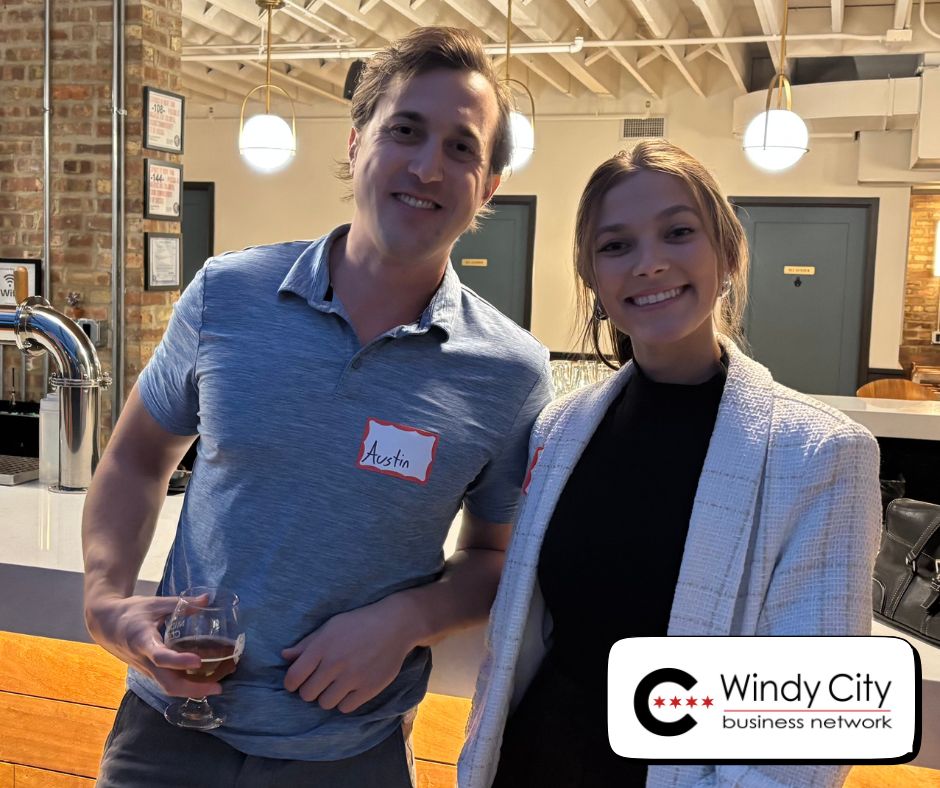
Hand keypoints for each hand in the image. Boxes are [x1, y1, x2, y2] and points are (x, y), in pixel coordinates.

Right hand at [84, 593, 222, 697]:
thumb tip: (208, 598)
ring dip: (191, 690)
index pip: (161, 656)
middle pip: (167, 683)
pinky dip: (185, 686)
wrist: (106, 625)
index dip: (179, 661)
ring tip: (216, 686)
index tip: (198, 661)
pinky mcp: (149, 672)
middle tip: (218, 687)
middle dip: (193, 689)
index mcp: (143, 641)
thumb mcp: (155, 603)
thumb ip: (182, 603)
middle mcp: (144, 660)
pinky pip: (167, 683)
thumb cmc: (131, 612)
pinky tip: (203, 681)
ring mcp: (146, 669)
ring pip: (168, 687)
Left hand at [282, 595, 420, 713]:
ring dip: (328, 696)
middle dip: (310, 690)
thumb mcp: (330, 626)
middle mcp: (335, 663)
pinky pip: (345, 708)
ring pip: (325, 704)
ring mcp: (353, 678)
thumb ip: (306, 644)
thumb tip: (284, 656)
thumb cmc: (359, 623)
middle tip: (321, 681)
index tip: (298, 681)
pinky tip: (351, 688)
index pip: (293, 678)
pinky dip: (345, 701)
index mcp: (322, 647)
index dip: (292, 683)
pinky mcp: (369, 689)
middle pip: (307, 694)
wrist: (395, 625)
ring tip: (337, 684)